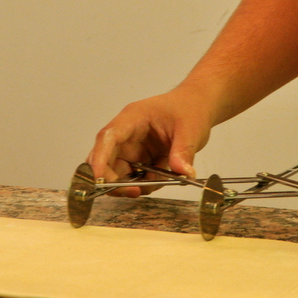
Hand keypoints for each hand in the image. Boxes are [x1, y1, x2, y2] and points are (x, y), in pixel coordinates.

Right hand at [87, 86, 212, 196]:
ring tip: (157, 181)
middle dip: (115, 181)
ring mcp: (132, 148)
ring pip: (119, 173)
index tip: (101, 181)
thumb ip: (183, 152)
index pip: (107, 139)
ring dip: (134, 184)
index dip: (100, 161)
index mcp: (132, 119)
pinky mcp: (141, 158)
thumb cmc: (189, 108)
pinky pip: (135, 176)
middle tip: (136, 191)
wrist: (197, 105)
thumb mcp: (190, 129)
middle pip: (106, 161)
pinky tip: (161, 178)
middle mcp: (127, 135)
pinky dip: (145, 183)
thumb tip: (184, 173)